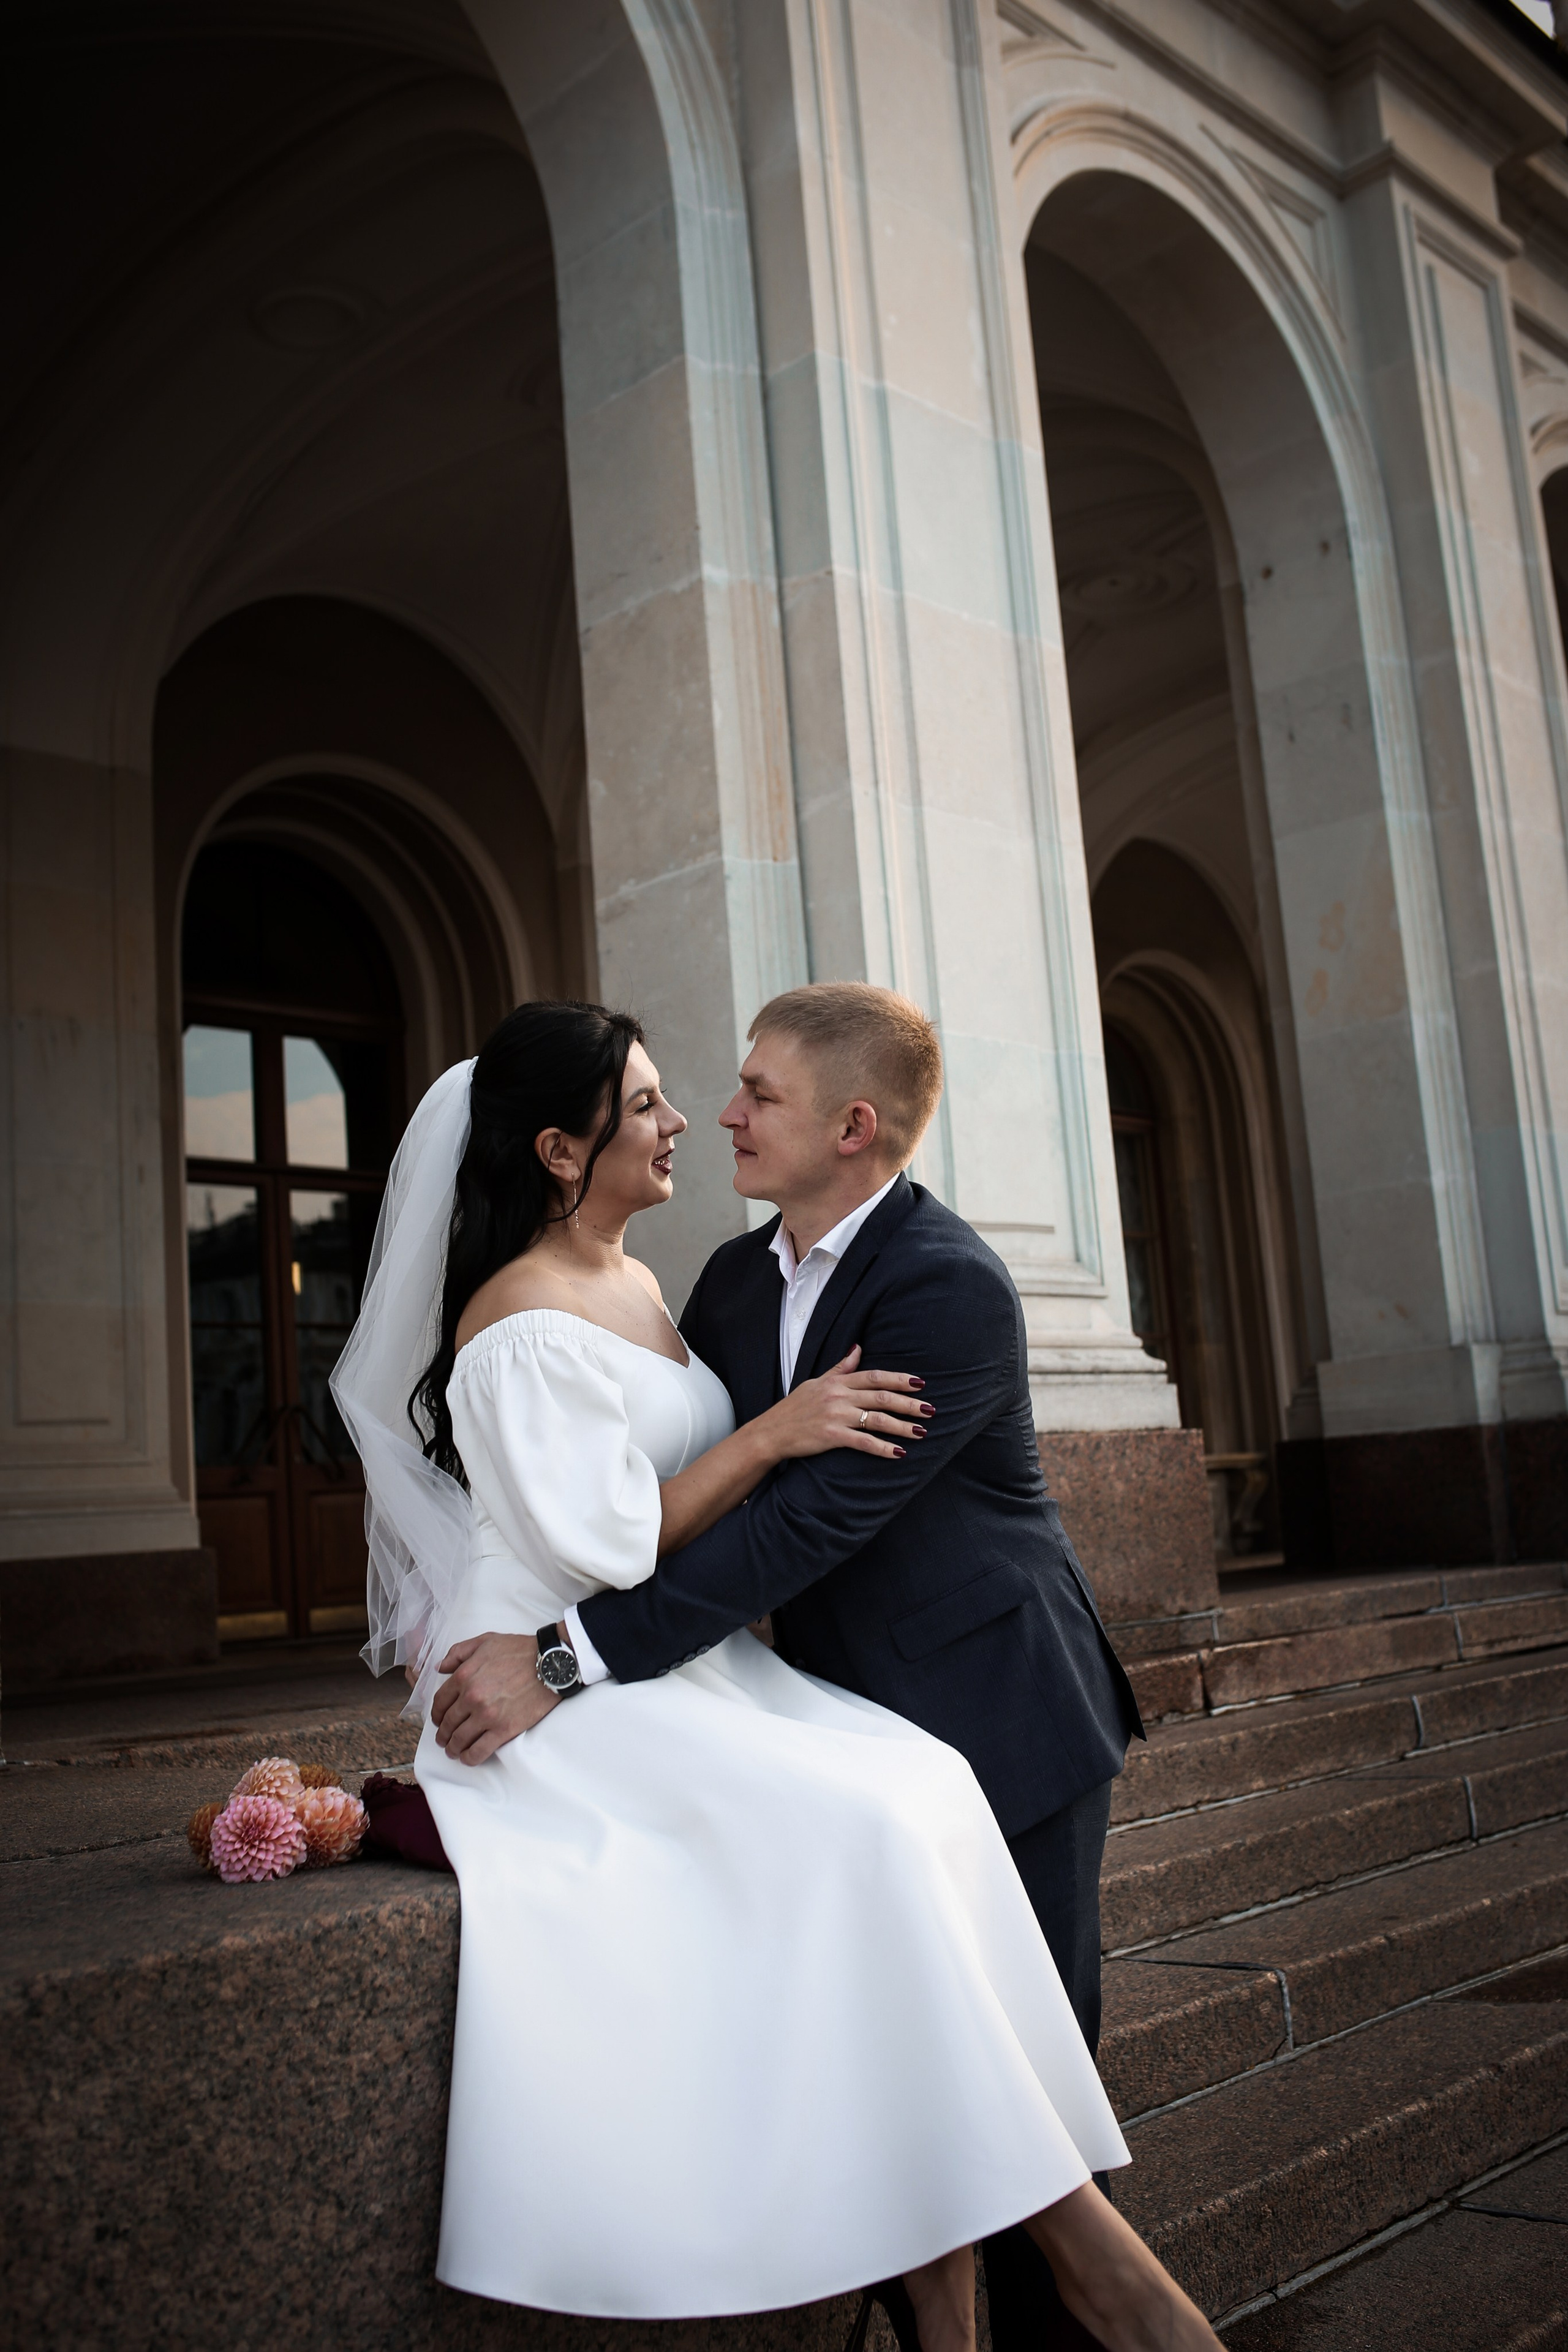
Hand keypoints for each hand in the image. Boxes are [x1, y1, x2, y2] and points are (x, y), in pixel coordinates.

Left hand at [430, 1631, 559, 1763]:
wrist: (550, 1663)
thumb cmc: (520, 1650)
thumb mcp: (485, 1641)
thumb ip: (458, 1652)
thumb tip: (440, 1668)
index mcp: (464, 1675)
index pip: (440, 1702)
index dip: (436, 1714)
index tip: (438, 1720)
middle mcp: (472, 1697)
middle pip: (448, 1723)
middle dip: (443, 1734)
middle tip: (443, 1739)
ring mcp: (487, 1715)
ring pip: (460, 1739)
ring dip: (453, 1748)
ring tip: (453, 1751)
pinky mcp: (504, 1730)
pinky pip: (479, 1751)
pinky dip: (469, 1758)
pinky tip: (467, 1758)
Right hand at [764, 1345, 932, 1461]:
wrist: (771, 1431)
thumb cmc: (794, 1407)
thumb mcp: (816, 1381)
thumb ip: (840, 1368)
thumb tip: (858, 1348)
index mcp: (837, 1382)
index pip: (874, 1376)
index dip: (899, 1379)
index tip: (920, 1383)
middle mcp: (839, 1396)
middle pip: (882, 1397)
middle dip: (909, 1404)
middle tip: (931, 1410)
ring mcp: (836, 1416)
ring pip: (877, 1419)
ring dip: (902, 1427)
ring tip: (921, 1432)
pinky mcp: (831, 1436)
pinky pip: (863, 1441)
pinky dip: (882, 1448)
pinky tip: (898, 1453)